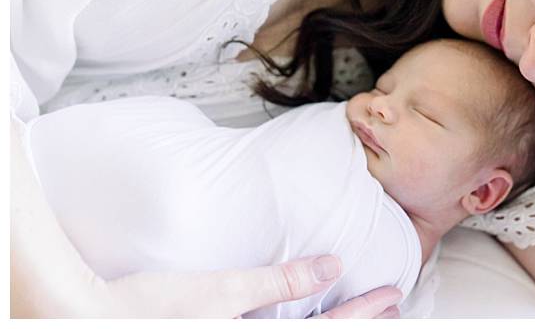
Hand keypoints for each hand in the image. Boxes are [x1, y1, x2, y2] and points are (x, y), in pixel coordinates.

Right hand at [92, 256, 401, 317]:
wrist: (86, 321)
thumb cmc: (149, 310)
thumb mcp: (222, 293)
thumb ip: (279, 282)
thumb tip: (331, 265)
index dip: (365, 313)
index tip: (393, 294)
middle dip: (361, 324)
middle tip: (394, 307)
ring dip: (337, 325)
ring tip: (367, 311)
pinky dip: (305, 325)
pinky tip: (307, 314)